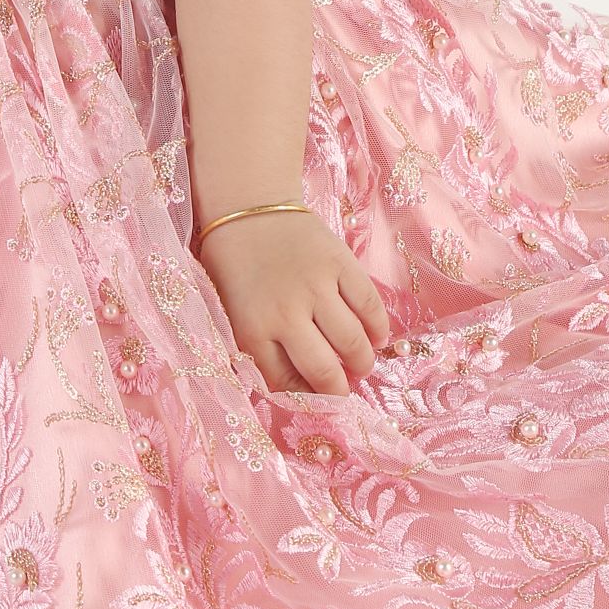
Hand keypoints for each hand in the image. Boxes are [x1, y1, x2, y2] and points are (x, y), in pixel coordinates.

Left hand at [196, 209, 392, 393]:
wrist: (248, 206)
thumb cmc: (233, 265)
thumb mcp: (230, 312)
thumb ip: (258, 347)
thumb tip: (298, 386)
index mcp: (252, 329)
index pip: (285, 383)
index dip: (306, 399)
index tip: (319, 403)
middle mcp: (286, 313)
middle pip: (324, 370)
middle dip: (339, 390)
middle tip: (345, 390)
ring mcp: (317, 287)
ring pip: (352, 341)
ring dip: (362, 361)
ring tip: (362, 365)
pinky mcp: (340, 264)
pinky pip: (369, 305)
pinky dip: (378, 327)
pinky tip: (377, 337)